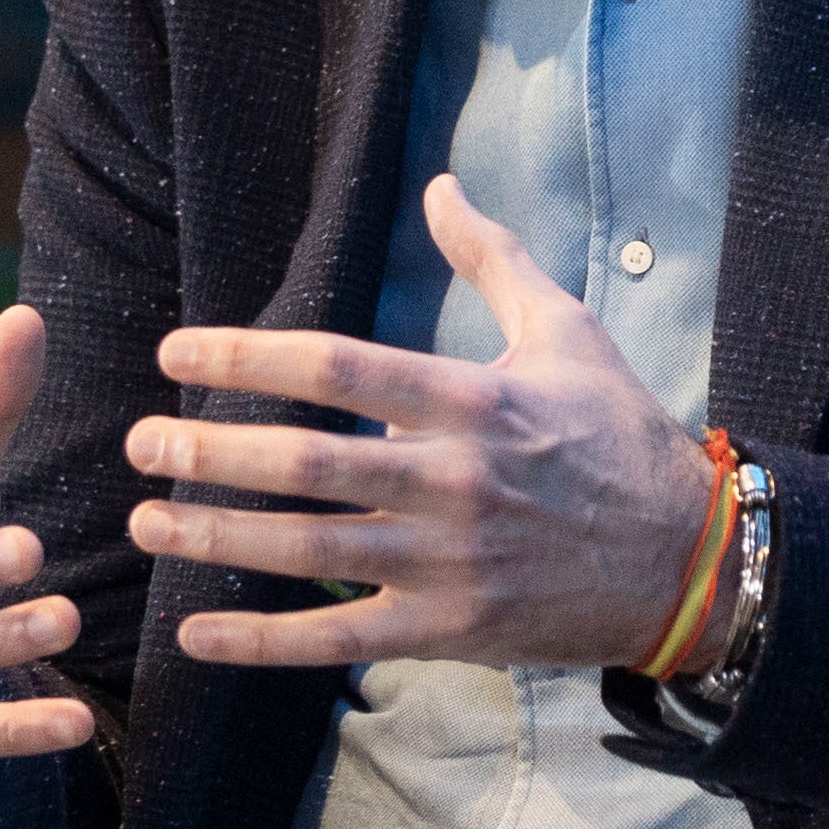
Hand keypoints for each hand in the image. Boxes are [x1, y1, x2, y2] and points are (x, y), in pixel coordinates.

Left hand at [130, 177, 711, 671]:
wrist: (689, 562)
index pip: (336, 368)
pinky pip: (338, 639)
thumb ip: (493, 259)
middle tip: (140, 442)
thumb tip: (440, 186)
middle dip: (208, 451)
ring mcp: (446, 562)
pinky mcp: (448, 629)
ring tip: (147, 521)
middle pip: (303, 462)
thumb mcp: (567, 333)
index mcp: (472, 400)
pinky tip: (198, 631)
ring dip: (216, 536)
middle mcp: (452, 480)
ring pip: (307, 551)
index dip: (246, 355)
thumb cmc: (621, 439)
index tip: (176, 351)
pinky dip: (263, 642)